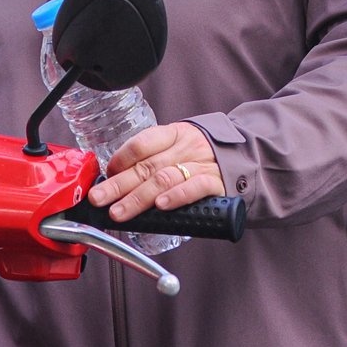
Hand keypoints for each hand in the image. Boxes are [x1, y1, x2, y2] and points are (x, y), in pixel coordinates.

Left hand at [87, 121, 223, 220]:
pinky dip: (176, 196)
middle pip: (146, 166)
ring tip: (119, 211)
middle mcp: (186, 147)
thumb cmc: (204, 157)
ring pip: (164, 179)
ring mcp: (201, 164)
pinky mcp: (217, 182)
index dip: (120, 159)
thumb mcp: (180, 149)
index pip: (141, 143)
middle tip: (98, 198)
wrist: (248, 157)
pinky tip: (160, 206)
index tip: (104, 176)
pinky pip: (195, 187)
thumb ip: (154, 162)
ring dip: (139, 197)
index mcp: (173, 135)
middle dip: (118, 185)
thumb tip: (116, 181)